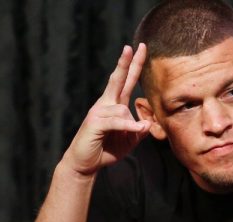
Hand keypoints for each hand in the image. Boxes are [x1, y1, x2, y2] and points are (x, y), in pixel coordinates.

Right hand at [66, 44, 150, 175]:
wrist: (85, 164)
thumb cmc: (106, 150)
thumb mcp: (128, 141)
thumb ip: (139, 131)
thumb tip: (148, 123)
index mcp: (114, 105)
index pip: (126, 82)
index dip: (132, 65)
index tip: (139, 48)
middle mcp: (105, 104)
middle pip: (118, 80)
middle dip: (126, 63)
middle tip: (133, 47)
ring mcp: (98, 112)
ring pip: (122, 109)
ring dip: (130, 125)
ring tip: (125, 138)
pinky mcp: (95, 122)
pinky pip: (117, 121)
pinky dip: (128, 126)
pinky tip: (136, 129)